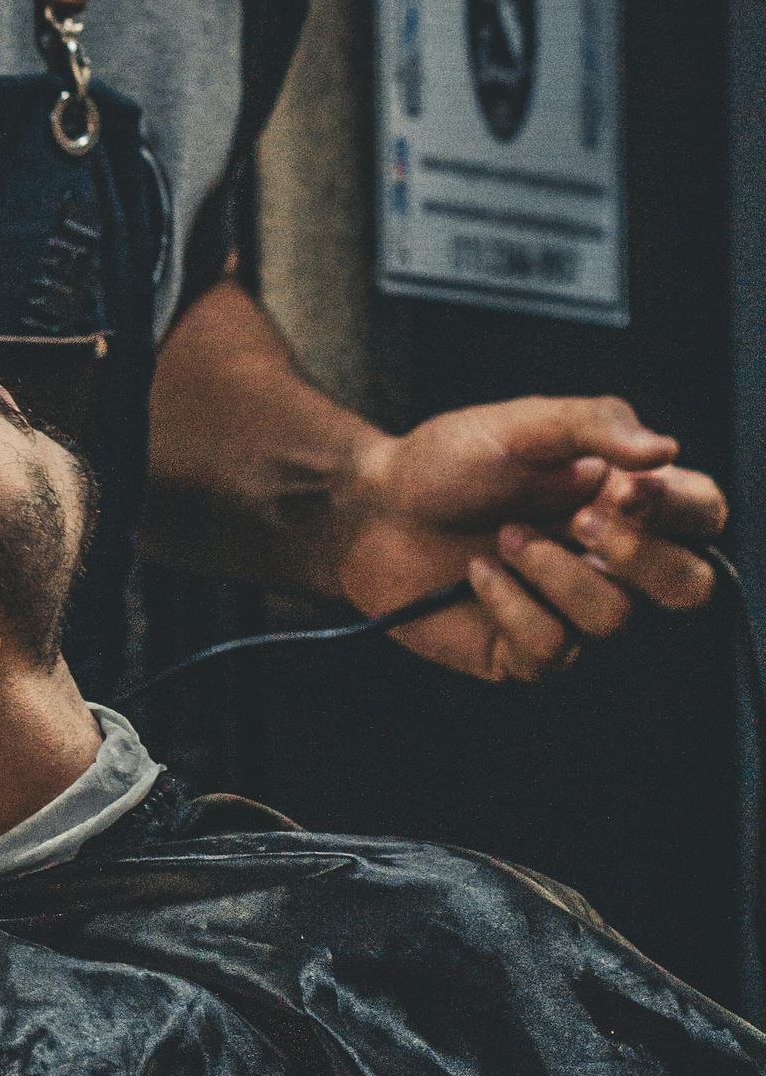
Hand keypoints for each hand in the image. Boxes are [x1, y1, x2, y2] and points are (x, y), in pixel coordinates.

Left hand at [335, 396, 726, 682]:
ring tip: (503, 538)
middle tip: (578, 519)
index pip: (703, 515)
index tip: (627, 486)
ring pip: (616, 620)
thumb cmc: (448, 462)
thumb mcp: (520, 425)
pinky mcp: (529, 652)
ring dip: (553, 571)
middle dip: (638, 556)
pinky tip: (477, 574)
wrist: (371, 509)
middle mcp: (612, 562)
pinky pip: (554, 649)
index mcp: (625, 501)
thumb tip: (664, 448)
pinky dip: (510, 602)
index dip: (681, 507)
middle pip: (690, 587)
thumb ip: (593, 423)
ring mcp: (574, 611)